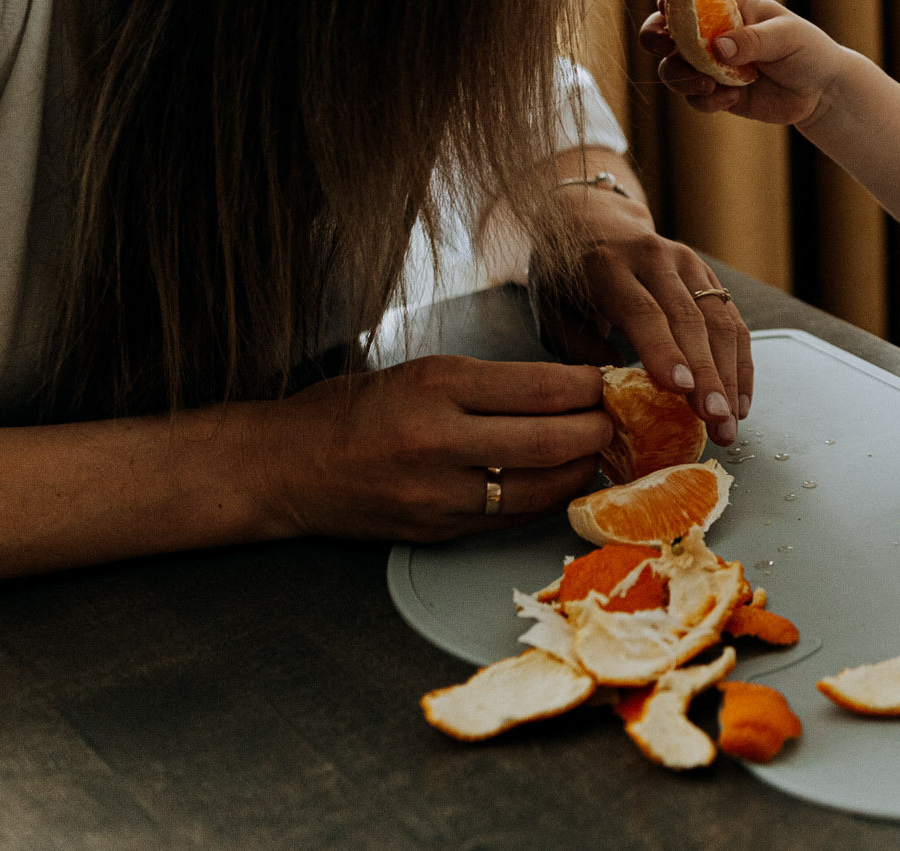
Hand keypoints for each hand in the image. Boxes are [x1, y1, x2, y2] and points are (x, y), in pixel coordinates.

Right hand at [257, 357, 614, 543]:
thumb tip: (567, 390)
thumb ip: (491, 383)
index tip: (608, 383)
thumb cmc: (352, 409)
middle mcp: (439, 439)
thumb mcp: (420, 371)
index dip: (588, 388)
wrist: (283, 467)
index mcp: (437, 385)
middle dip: (596, 431)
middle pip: (548, 440)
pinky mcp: (435, 529)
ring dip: (578, 472)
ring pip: (537, 488)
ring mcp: (437, 492)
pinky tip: (560, 484)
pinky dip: (544, 500)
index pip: (540, 387)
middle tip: (616, 422)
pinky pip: (509, 517)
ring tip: (596, 455)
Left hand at [545, 224, 753, 444]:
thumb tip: (621, 385)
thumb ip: (579, 346)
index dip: (663, 350)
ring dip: (730, 376)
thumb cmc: (566, 276)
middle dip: (707, 374)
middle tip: (716, 420)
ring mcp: (688, 264)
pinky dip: (740, 363)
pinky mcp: (708, 275)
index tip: (680, 388)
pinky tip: (738, 401)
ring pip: (720, 321)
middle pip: (689, 319)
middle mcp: (655, 259)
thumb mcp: (550, 308)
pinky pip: (732, 321)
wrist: (592, 220)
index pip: (642, 310)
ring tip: (730, 423)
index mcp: (608, 266)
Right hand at [640, 0, 853, 127]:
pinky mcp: (717, 93)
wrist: (822, 92)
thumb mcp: (786, 36)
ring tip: (709, 84)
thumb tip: (718, 47)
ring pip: (672, 68)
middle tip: (664, 46)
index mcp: (727, 7)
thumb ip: (752, 39)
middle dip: (654, 37)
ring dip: (680, 76)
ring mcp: (711, 65)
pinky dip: (706, 100)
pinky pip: (694, 98)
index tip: (665, 8)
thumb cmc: (808, 50)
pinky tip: (732, 98)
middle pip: (665, 31)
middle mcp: (712, 34)